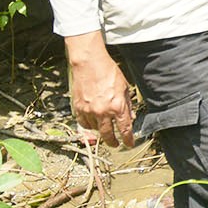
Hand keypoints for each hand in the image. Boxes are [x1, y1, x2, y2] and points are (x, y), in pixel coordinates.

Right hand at [65, 31, 134, 147]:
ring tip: (104, 127)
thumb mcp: (124, 87)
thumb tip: (130, 117)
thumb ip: (127, 104)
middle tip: (116, 144)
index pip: (124, 129)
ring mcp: (89, 111)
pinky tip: (92, 121)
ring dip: (100, 130)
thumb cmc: (108, 72)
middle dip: (113, 142)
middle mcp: (103, 111)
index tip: (129, 144)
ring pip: (95, 129)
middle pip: (107, 135)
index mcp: (117, 106)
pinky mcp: (78, 108)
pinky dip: (88, 124)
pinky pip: (83, 123)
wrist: (89, 63)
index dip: (128, 139)